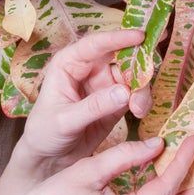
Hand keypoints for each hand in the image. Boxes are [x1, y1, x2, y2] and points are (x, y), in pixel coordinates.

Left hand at [15, 28, 152, 176]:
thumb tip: (124, 91)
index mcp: (69, 63)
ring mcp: (104, 85)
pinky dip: (142, 101)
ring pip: (131, 77)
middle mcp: (89, 69)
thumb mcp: (65, 120)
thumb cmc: (44, 132)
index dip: (118, 38)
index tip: (140, 36)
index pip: (95, 45)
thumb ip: (94, 106)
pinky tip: (140, 113)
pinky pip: (135, 95)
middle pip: (119, 57)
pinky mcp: (116, 103)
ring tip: (138, 109)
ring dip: (140, 89)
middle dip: (137, 65)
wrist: (48, 158)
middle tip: (148, 77)